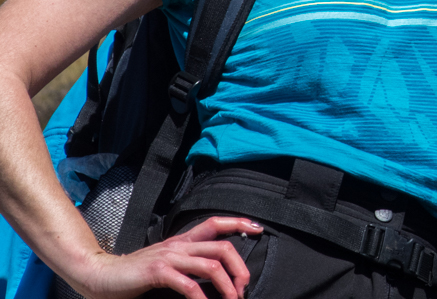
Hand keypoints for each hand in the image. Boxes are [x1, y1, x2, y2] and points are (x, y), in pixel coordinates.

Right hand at [67, 217, 260, 298]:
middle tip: (244, 287)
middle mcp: (180, 245)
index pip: (216, 223)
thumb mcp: (167, 262)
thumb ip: (188, 263)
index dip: (239, 223)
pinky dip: (201, 298)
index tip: (258, 229)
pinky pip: (188, 284)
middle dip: (240, 267)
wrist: (102, 275)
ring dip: (227, 285)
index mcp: (183, 240)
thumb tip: (215, 273)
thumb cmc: (136, 273)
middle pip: (222, 247)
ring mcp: (169, 257)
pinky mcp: (158, 271)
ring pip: (211, 265)